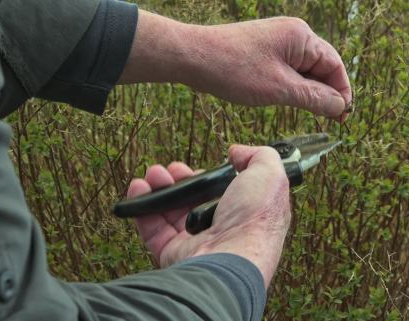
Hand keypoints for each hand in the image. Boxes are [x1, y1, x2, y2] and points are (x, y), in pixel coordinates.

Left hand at [121, 12, 351, 120]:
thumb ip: (314, 98)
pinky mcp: (264, 50)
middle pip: (322, 66)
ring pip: (305, 70)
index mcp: (301, 36)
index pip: (335, 65)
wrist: (192, 57)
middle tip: (333, 120)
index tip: (344, 116)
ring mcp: (277, 41)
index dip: (343, 91)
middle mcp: (293, 34)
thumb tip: (340, 106)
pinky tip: (291, 102)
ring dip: (310, 91)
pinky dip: (294, 86)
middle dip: (327, 93)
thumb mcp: (280, 89)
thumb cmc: (233, 70)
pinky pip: (289, 69)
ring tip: (312, 114)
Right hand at [126, 145, 290, 287]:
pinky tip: (138, 188)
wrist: (232, 256)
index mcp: (246, 214)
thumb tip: (237, 152)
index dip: (210, 178)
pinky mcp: (173, 253)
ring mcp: (197, 243)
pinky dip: (142, 206)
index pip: (224, 193)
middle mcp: (222, 230)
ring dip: (159, 188)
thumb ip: (259, 156)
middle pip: (194, 200)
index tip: (202, 168)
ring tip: (152, 174)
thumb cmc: (255, 219)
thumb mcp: (270, 175)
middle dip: (180, 179)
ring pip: (171, 212)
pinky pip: (152, 229)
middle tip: (172, 169)